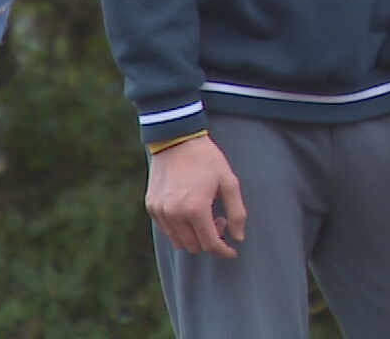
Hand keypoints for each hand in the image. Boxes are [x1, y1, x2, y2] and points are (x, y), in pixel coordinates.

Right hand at [146, 134, 245, 257]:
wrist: (176, 137)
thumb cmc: (206, 159)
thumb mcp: (229, 182)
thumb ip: (236, 212)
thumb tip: (238, 238)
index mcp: (196, 209)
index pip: (210, 244)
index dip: (224, 251)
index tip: (232, 251)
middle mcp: (175, 213)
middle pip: (194, 246)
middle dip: (210, 240)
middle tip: (218, 219)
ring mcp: (160, 210)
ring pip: (179, 242)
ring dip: (193, 236)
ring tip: (202, 215)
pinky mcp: (151, 206)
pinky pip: (167, 230)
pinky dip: (179, 228)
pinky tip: (188, 210)